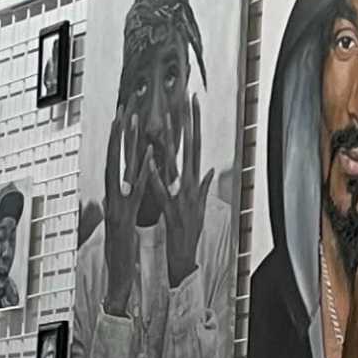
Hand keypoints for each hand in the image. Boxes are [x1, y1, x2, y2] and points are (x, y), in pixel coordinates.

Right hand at [100, 120, 142, 314]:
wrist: (116, 276)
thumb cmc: (121, 251)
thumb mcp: (123, 223)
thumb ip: (122, 204)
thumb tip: (116, 191)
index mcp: (117, 198)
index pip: (117, 164)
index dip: (119, 142)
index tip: (122, 119)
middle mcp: (114, 197)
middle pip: (115, 159)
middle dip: (119, 134)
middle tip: (124, 108)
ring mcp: (118, 205)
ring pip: (122, 168)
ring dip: (128, 144)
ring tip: (132, 121)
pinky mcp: (126, 216)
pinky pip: (135, 191)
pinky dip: (141, 174)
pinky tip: (147, 158)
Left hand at [160, 92, 204, 281]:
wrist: (186, 257)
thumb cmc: (190, 231)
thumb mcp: (199, 206)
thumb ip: (202, 186)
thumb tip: (208, 171)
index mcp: (193, 182)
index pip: (195, 146)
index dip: (195, 124)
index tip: (194, 104)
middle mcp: (190, 185)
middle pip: (190, 148)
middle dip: (190, 123)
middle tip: (189, 100)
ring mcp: (181, 195)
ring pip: (175, 164)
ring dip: (171, 143)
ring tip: (168, 121)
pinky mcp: (170, 208)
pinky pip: (161, 190)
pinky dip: (156, 177)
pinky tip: (150, 163)